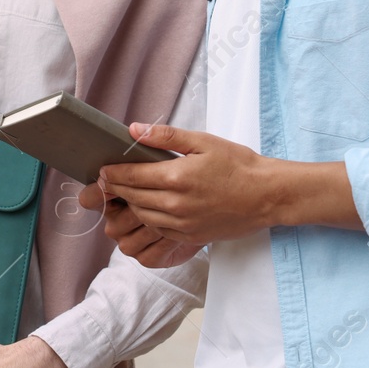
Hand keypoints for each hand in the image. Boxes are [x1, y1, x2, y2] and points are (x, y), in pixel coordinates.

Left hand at [79, 123, 359, 261]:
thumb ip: (165, 136)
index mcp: (175, 178)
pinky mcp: (189, 236)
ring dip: (130, 204)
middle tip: (105, 181)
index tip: (101, 170)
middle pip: (131, 197)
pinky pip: (158, 229)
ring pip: (142, 215)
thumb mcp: (203, 141)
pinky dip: (147, 218)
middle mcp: (174, 204)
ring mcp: (181, 224)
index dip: (111, 173)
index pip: (130, 177)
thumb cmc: (238, 164)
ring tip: (123, 194)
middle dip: (115, 189)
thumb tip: (133, 130)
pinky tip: (147, 208)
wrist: (267, 196)